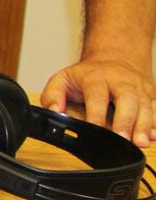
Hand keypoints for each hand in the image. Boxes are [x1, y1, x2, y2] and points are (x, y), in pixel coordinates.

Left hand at [40, 56, 155, 146]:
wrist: (115, 57)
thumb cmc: (88, 74)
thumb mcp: (63, 78)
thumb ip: (52, 95)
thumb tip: (53, 111)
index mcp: (96, 77)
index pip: (97, 95)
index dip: (96, 113)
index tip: (95, 129)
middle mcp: (121, 81)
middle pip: (127, 98)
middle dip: (126, 120)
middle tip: (123, 139)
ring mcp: (139, 88)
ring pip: (146, 105)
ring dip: (145, 125)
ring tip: (141, 142)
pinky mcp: (151, 95)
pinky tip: (154, 136)